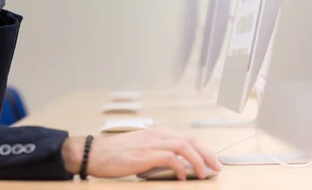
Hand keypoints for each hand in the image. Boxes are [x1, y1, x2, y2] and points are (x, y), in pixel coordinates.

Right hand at [61, 128, 222, 180]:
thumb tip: (172, 165)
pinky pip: (171, 159)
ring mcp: (151, 143)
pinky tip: (183, 177)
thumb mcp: (138, 150)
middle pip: (190, 140)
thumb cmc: (112, 154)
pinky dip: (181, 167)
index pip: (185, 138)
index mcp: (155, 133)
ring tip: (204, 173)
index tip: (211, 161)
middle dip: (207, 154)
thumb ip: (155, 154)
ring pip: (184, 147)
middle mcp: (156, 135)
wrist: (94, 153)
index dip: (202, 149)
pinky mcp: (145, 154)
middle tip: (217, 167)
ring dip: (198, 160)